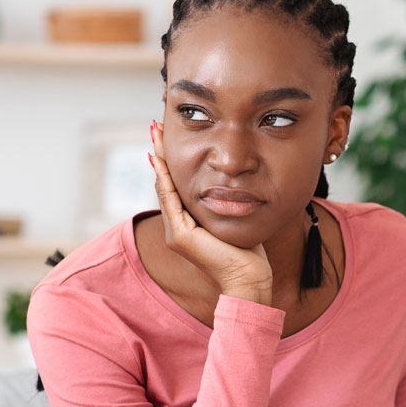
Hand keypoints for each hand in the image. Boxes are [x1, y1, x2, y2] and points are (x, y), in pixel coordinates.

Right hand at [149, 120, 272, 304]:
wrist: (249, 278)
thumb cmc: (248, 254)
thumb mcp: (233, 221)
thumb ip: (225, 205)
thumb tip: (231, 184)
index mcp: (188, 226)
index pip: (176, 188)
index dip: (171, 163)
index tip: (168, 139)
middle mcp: (176, 229)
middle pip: (166, 183)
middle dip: (161, 154)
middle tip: (156, 128)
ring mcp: (175, 233)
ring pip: (165, 188)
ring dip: (160, 159)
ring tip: (156, 135)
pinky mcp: (180, 237)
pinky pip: (171, 200)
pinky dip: (165, 178)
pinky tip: (160, 159)